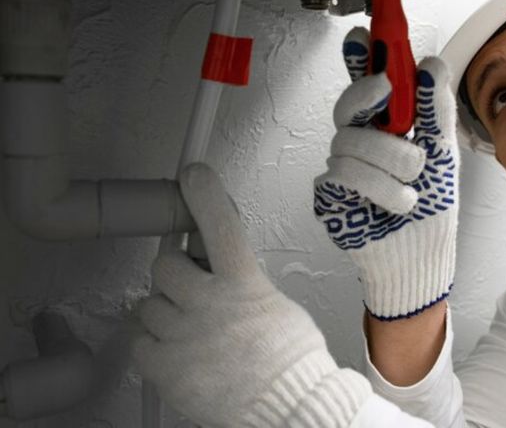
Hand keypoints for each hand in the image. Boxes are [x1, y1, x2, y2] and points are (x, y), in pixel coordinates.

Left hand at [133, 163, 370, 427]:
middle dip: (175, 273)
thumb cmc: (290, 362)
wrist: (289, 408)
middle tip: (190, 289)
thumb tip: (222, 272)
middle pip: (165, 265)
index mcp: (244, 285)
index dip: (205, 195)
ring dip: (165, 312)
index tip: (193, 175)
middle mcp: (210, 304)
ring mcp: (184, 335)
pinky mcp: (165, 367)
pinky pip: (139, 341)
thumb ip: (244, 283)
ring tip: (191, 330)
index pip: (221, 226)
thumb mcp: (276, 305)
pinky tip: (178, 351)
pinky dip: (153, 344)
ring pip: (149, 304)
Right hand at [314, 28, 459, 320]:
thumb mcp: (443, 152)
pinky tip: (396, 203)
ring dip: (392, 163)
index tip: (362, 37)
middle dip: (369, 97)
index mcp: (385, 126)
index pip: (366, 84)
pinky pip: (345, 174)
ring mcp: (341, 166)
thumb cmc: (431, 204)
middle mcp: (360, 141)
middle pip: (348, 104)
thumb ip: (435, 110)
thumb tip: (431, 66)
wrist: (422, 255)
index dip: (359, 59)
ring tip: (412, 186)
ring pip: (350, 141)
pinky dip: (381, 189)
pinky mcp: (329, 194)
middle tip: (386, 90)